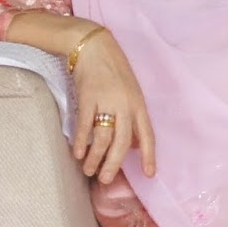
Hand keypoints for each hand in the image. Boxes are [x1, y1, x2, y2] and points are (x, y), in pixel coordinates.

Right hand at [71, 29, 154, 183]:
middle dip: (114, 164)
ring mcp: (106, 101)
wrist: (94, 47)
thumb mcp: (131, 92)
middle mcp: (125, 105)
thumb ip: (133, 118)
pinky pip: (85, 126)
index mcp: (138, 104)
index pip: (147, 135)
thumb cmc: (113, 70)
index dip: (149, 156)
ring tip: (89, 170)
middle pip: (122, 142)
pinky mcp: (88, 97)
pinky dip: (81, 142)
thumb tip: (133, 145)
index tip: (149, 174)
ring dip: (95, 157)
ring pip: (102, 137)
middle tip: (106, 180)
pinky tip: (78, 154)